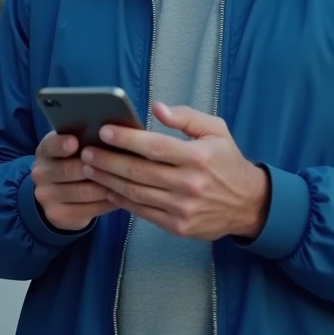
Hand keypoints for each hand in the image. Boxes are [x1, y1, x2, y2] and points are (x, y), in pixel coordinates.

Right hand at [31, 132, 116, 231]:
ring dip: (107, 186)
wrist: (58, 196)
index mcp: (45, 151)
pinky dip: (108, 202)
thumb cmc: (74, 163)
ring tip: (126, 180)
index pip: (51, 145)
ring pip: (83, 192)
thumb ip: (84, 140)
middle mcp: (41, 173)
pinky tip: (121, 197)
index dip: (62, 144)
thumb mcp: (72, 149)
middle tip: (119, 163)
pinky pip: (89, 209)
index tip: (75, 142)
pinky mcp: (58, 215)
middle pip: (69, 170)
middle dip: (96, 167)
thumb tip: (112, 133)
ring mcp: (47, 196)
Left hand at [80, 103, 268, 240]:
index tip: (104, 131)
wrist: (248, 204)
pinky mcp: (178, 226)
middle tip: (86, 151)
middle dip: (107, 160)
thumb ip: (186, 117)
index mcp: (198, 157)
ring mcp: (182, 208)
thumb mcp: (215, 130)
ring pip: (135, 193)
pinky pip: (142, 212)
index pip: (154, 147)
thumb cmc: (227, 162)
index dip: (125, 139)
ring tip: (90, 168)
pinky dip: (121, 200)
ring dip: (107, 180)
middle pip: (138, 172)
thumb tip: (157, 108)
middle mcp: (189, 184)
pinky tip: (108, 188)